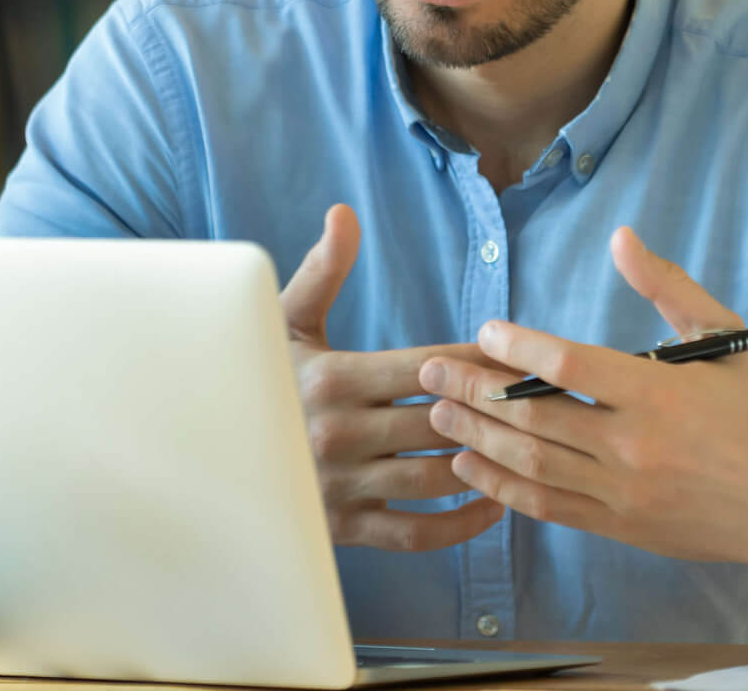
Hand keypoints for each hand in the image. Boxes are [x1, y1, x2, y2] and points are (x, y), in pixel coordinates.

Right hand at [281, 203, 512, 550]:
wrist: (209, 453)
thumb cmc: (259, 376)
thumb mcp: (284, 322)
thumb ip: (323, 271)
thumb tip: (345, 214)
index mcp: (331, 380)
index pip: (427, 368)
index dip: (478, 362)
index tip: (515, 355)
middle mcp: (338, 435)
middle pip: (441, 422)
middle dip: (494, 410)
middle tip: (538, 400)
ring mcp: (342, 487)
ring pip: (437, 477)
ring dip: (486, 461)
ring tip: (522, 444)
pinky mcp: (343, 529)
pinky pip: (417, 533)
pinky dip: (463, 524)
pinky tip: (493, 500)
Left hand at [417, 227, 747, 564]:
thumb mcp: (722, 335)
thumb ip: (668, 286)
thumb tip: (621, 237)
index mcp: (657, 393)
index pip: (569, 367)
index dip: (517, 348)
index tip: (483, 332)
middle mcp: (633, 446)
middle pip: (533, 416)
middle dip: (473, 391)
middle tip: (430, 372)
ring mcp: (621, 492)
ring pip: (531, 464)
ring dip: (476, 437)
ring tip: (436, 413)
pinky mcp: (616, 526)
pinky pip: (546, 506)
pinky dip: (500, 487)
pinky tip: (470, 466)